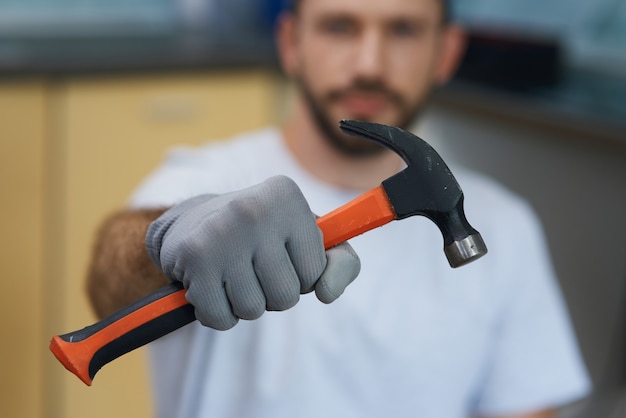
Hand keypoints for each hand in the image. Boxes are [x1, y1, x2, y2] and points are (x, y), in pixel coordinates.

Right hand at [146, 175, 360, 329]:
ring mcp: (220, 232)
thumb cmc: (264, 236)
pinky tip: (211, 285)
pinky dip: (218, 314)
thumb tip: (327, 293)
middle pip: (286, 295)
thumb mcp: (309, 239)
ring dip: (245, 305)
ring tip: (233, 275)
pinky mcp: (193, 258)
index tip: (283, 254)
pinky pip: (221, 319)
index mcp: (286, 196)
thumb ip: (341, 263)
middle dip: (273, 294)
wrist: (192, 224)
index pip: (315, 272)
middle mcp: (254, 208)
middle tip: (255, 268)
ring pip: (253, 310)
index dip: (301, 274)